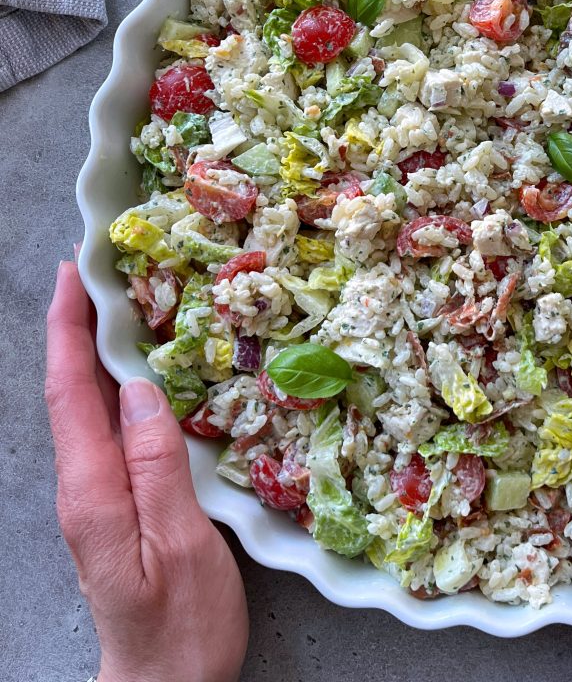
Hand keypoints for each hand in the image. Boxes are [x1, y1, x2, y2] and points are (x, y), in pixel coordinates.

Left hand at [46, 261, 247, 681]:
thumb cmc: (181, 624)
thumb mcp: (180, 544)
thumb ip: (158, 465)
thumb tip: (142, 389)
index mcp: (92, 490)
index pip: (71, 393)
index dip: (69, 329)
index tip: (74, 273)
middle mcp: (84, 486)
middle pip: (70, 391)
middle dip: (75, 325)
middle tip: (95, 269)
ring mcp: (96, 495)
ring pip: (87, 407)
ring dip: (93, 350)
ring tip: (115, 302)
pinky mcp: (115, 502)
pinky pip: (108, 428)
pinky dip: (114, 385)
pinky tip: (137, 372)